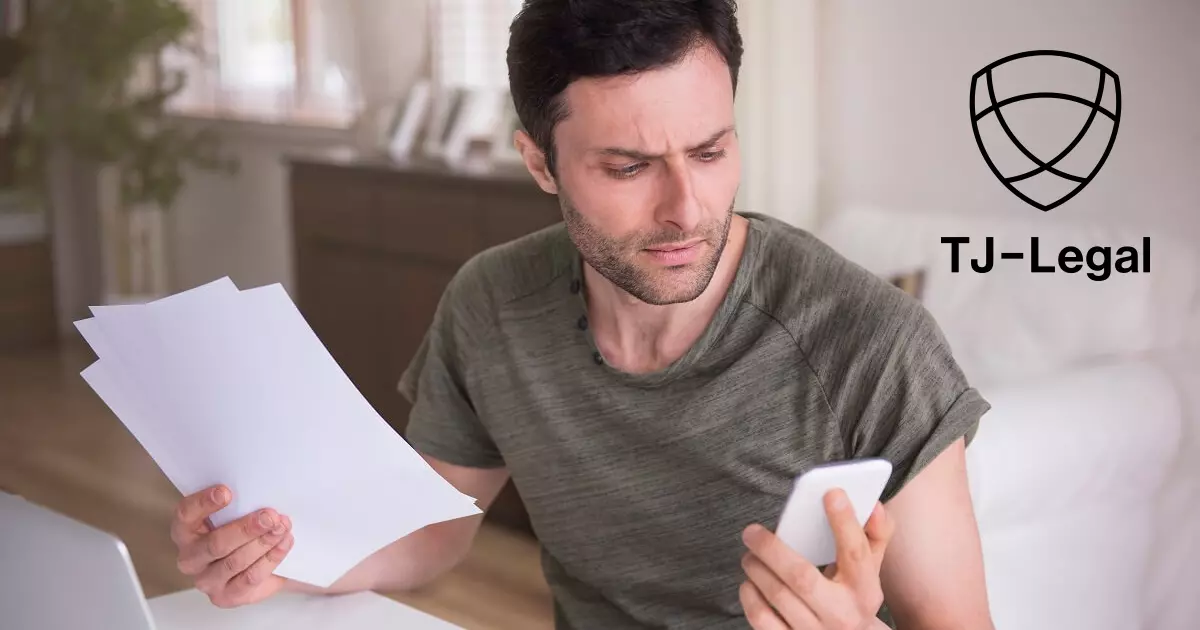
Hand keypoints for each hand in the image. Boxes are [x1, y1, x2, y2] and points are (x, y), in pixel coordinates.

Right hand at [171, 484, 294, 607]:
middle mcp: (190, 558)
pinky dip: (270, 559)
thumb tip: (260, 488)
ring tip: (281, 528)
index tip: (226, 492)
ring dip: (263, 543)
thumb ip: (239, 502)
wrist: (258, 562)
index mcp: (185, 530)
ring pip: (235, 562)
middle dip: (246, 529)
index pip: (186, 515)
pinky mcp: (226, 597)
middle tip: (270, 516)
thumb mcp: (235, 513)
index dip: (203, 503)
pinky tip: (283, 543)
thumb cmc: (241, 531)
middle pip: (216, 544)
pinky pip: (250, 578)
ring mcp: (206, 580)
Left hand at [739, 489, 893, 628]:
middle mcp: (843, 615)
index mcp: (865, 591)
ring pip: (777, 596)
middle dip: (772, 549)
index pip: (856, 553)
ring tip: (749, 555)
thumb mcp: (871, 569)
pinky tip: (749, 583)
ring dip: (756, 569)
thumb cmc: (853, 596)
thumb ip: (875, 535)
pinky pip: (762, 620)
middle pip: (802, 577)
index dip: (845, 522)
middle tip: (752, 531)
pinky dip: (750, 596)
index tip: (831, 493)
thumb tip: (873, 505)